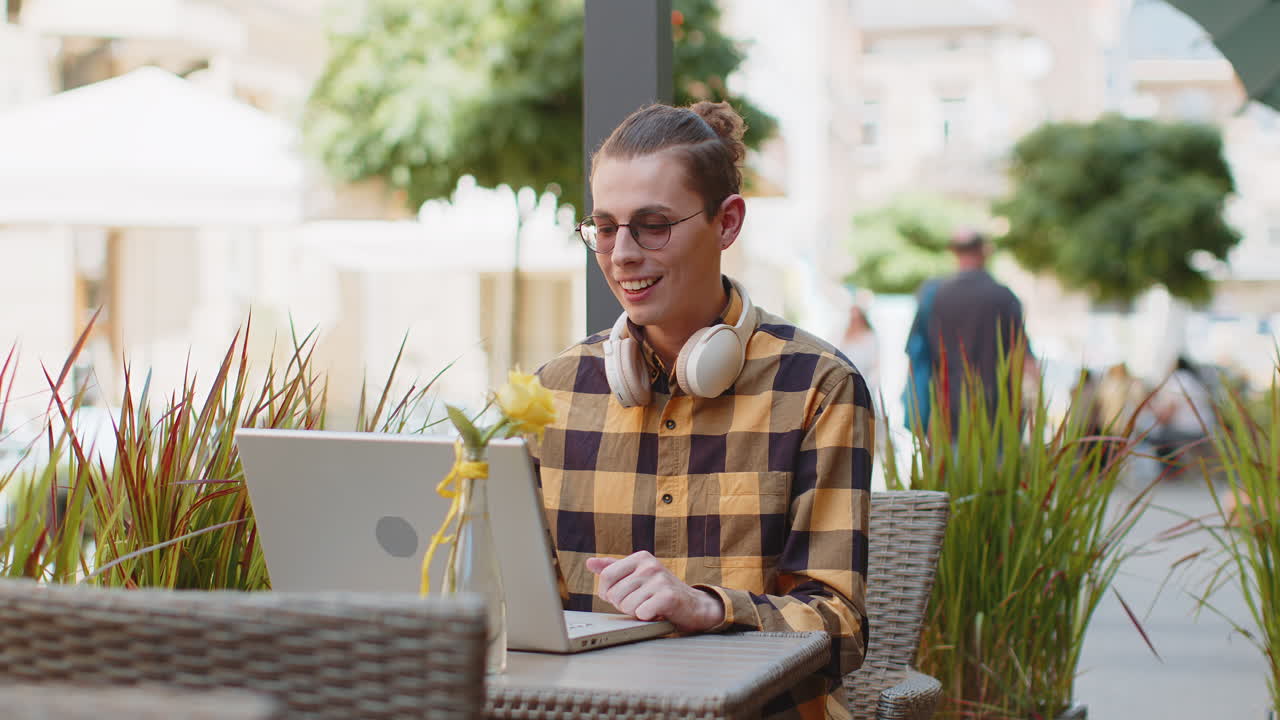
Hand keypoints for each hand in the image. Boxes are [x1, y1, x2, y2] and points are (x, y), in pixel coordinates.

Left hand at [585, 551, 724, 632]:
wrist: (693, 606)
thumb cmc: (659, 592)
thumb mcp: (637, 576)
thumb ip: (613, 569)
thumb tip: (589, 563)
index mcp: (640, 557)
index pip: (606, 576)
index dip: (608, 593)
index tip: (622, 596)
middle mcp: (650, 565)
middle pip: (614, 594)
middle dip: (623, 605)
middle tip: (641, 602)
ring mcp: (660, 580)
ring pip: (626, 606)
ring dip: (636, 612)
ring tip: (649, 606)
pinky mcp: (668, 596)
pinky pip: (641, 613)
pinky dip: (647, 617)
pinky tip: (657, 612)